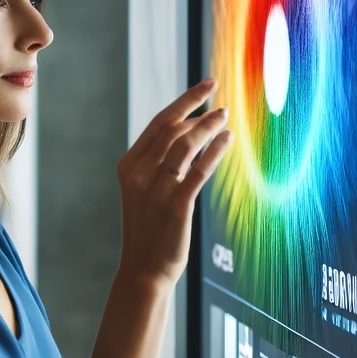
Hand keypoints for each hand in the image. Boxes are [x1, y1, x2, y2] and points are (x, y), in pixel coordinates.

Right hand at [115, 78, 231, 286]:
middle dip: (197, 108)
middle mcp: (139, 174)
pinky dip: (215, 151)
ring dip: (208, 126)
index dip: (184, 102)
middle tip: (219, 98)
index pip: (158, 124)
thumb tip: (191, 134)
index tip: (204, 88)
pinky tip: (228, 140)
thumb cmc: (149, 230)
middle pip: (172, 129)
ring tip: (225, 117)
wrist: (143, 269)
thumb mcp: (145, 192)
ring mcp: (156, 189)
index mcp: (128, 167)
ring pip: (185, 144)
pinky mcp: (176, 205)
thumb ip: (159, 165)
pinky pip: (199, 169)